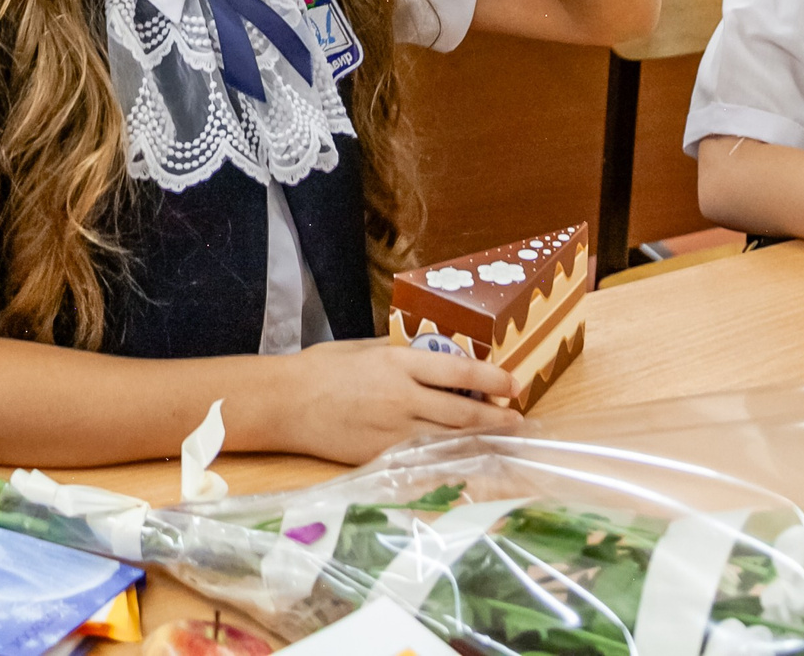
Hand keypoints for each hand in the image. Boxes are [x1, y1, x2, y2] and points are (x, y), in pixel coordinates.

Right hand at [274, 339, 517, 463]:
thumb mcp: (364, 349)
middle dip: (495, 416)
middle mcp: (402, 399)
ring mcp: (392, 432)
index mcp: (398, 365)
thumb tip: (431, 357)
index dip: (491, 379)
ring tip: (499, 436)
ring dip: (478, 438)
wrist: (286, 403)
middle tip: (517, 419)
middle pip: (462, 412)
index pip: (458, 372)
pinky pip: (423, 455)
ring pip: (448, 438)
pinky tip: (462, 452)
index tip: (513, 382)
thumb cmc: (321, 368)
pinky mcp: (381, 456)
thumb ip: (399, 355)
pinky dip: (447, 454)